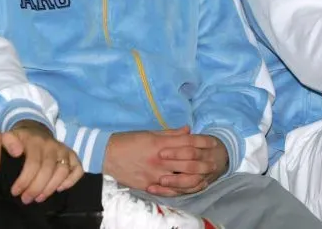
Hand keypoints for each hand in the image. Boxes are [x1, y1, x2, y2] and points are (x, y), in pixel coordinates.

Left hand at [1, 120, 81, 203]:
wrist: (36, 131)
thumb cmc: (21, 140)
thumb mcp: (10, 137)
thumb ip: (8, 142)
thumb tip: (16, 152)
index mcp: (36, 141)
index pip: (33, 163)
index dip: (24, 180)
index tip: (15, 192)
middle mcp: (53, 145)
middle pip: (48, 170)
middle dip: (36, 188)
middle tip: (26, 199)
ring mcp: (64, 151)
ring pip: (62, 171)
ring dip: (50, 188)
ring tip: (38, 198)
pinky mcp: (73, 156)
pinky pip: (78, 170)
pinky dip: (71, 181)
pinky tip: (59, 189)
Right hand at [103, 127, 227, 195]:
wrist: (106, 155)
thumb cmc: (128, 141)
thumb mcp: (149, 133)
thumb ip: (170, 134)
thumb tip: (188, 130)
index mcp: (161, 145)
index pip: (187, 144)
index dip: (202, 143)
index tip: (213, 143)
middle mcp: (160, 160)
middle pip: (188, 163)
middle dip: (203, 164)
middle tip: (214, 164)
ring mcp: (155, 175)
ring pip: (181, 180)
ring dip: (195, 180)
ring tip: (205, 178)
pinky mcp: (148, 186)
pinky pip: (168, 191)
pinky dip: (180, 190)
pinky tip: (188, 189)